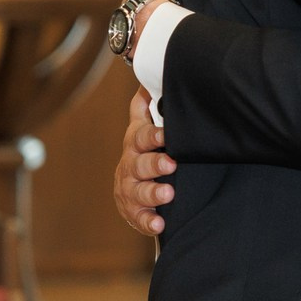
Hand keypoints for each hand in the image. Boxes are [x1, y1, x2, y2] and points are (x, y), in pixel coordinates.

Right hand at [114, 92, 174, 235]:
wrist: (135, 185)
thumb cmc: (146, 150)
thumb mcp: (144, 126)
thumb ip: (146, 105)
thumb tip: (147, 77)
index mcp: (135, 143)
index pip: (141, 136)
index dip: (152, 135)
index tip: (165, 135)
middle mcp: (130, 166)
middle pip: (139, 164)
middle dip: (154, 164)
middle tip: (171, 164)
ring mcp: (130, 189)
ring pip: (138, 191)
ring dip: (152, 193)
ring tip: (168, 194)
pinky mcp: (133, 211)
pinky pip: (139, 218)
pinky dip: (148, 222)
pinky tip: (159, 224)